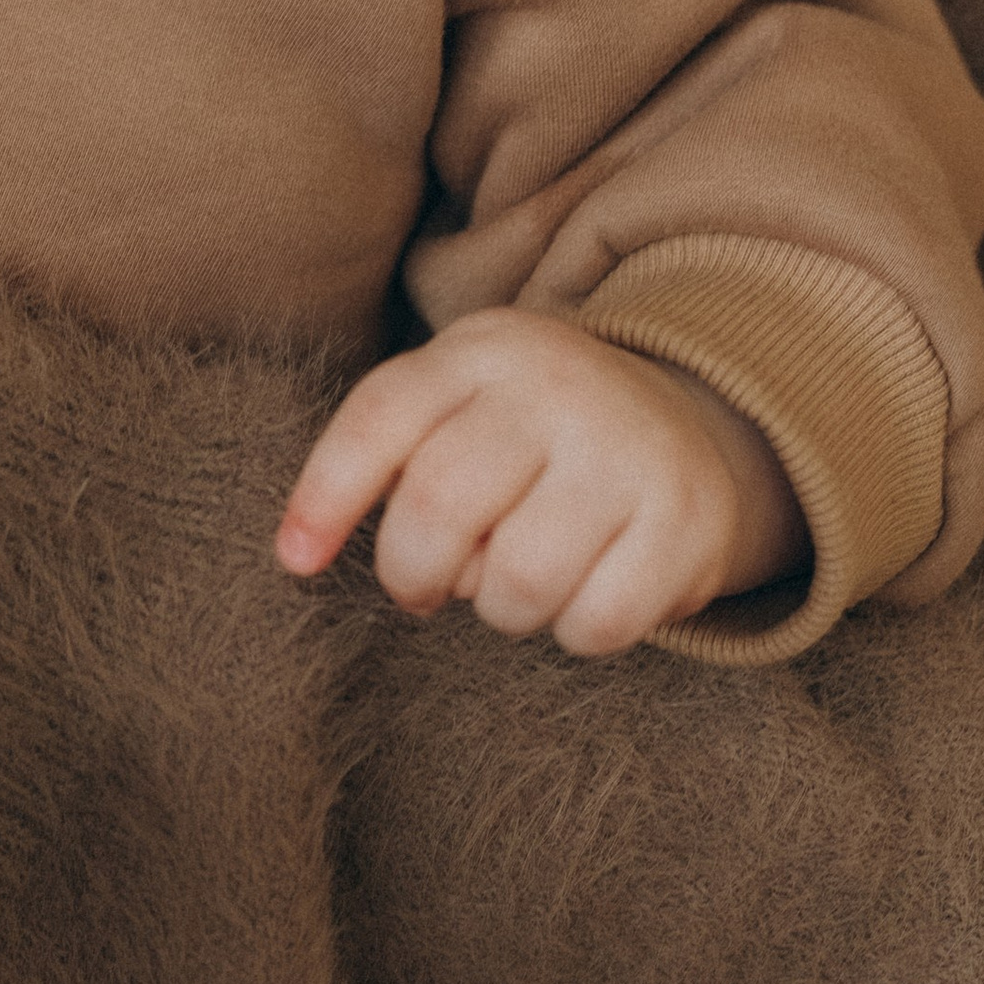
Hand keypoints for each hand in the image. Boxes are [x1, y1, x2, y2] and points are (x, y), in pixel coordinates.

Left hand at [275, 306, 803, 655]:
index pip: (380, 419)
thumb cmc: (530, 433)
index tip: (295, 562)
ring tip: (517, 580)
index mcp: (481, 350)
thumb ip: (390, 454)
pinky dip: (576, 632)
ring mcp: (627, 449)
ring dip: (501, 610)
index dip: (324, 498)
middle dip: (412, 574)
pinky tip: (586, 593)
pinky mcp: (688, 518)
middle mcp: (556, 386)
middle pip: (438, 508)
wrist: (685, 420)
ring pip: (517, 582)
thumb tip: (302, 550)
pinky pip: (597, 621)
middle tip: (425, 587)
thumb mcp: (459, 403)